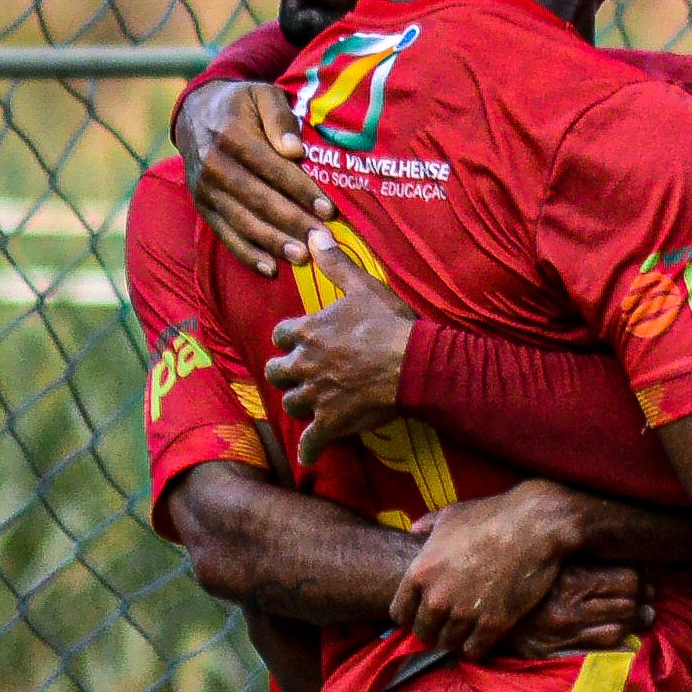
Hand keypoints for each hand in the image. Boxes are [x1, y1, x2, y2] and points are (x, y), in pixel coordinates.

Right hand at [183, 79, 341, 279]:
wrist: (194, 113)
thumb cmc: (241, 105)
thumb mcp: (262, 95)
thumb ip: (280, 118)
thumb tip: (294, 150)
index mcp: (231, 135)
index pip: (272, 168)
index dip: (301, 190)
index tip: (329, 210)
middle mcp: (213, 165)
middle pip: (259, 199)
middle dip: (293, 222)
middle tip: (323, 241)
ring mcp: (205, 189)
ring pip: (243, 221)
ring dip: (274, 242)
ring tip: (303, 258)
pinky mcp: (202, 206)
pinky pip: (225, 234)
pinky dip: (247, 254)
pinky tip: (271, 269)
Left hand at [268, 278, 418, 456]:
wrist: (413, 364)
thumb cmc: (389, 324)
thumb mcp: (363, 286)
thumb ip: (335, 263)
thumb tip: (315, 234)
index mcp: (308, 332)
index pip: (281, 335)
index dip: (289, 339)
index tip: (297, 341)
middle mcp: (305, 364)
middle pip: (278, 372)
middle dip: (284, 373)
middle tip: (295, 375)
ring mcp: (317, 395)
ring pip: (291, 404)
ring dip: (298, 404)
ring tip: (308, 405)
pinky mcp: (332, 422)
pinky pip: (312, 441)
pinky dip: (309, 450)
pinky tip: (308, 456)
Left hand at [389, 483, 631, 660]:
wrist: (534, 525)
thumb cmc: (491, 515)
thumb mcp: (450, 515)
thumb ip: (426, 525)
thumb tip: (413, 529)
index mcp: (420, 573)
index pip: (398, 614)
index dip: (411, 615)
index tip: (423, 612)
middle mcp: (437, 598)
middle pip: (422, 634)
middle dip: (433, 630)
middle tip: (447, 624)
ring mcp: (464, 613)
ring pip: (448, 645)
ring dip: (455, 639)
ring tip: (466, 631)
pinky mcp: (492, 624)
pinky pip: (473, 651)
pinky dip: (476, 647)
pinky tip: (483, 637)